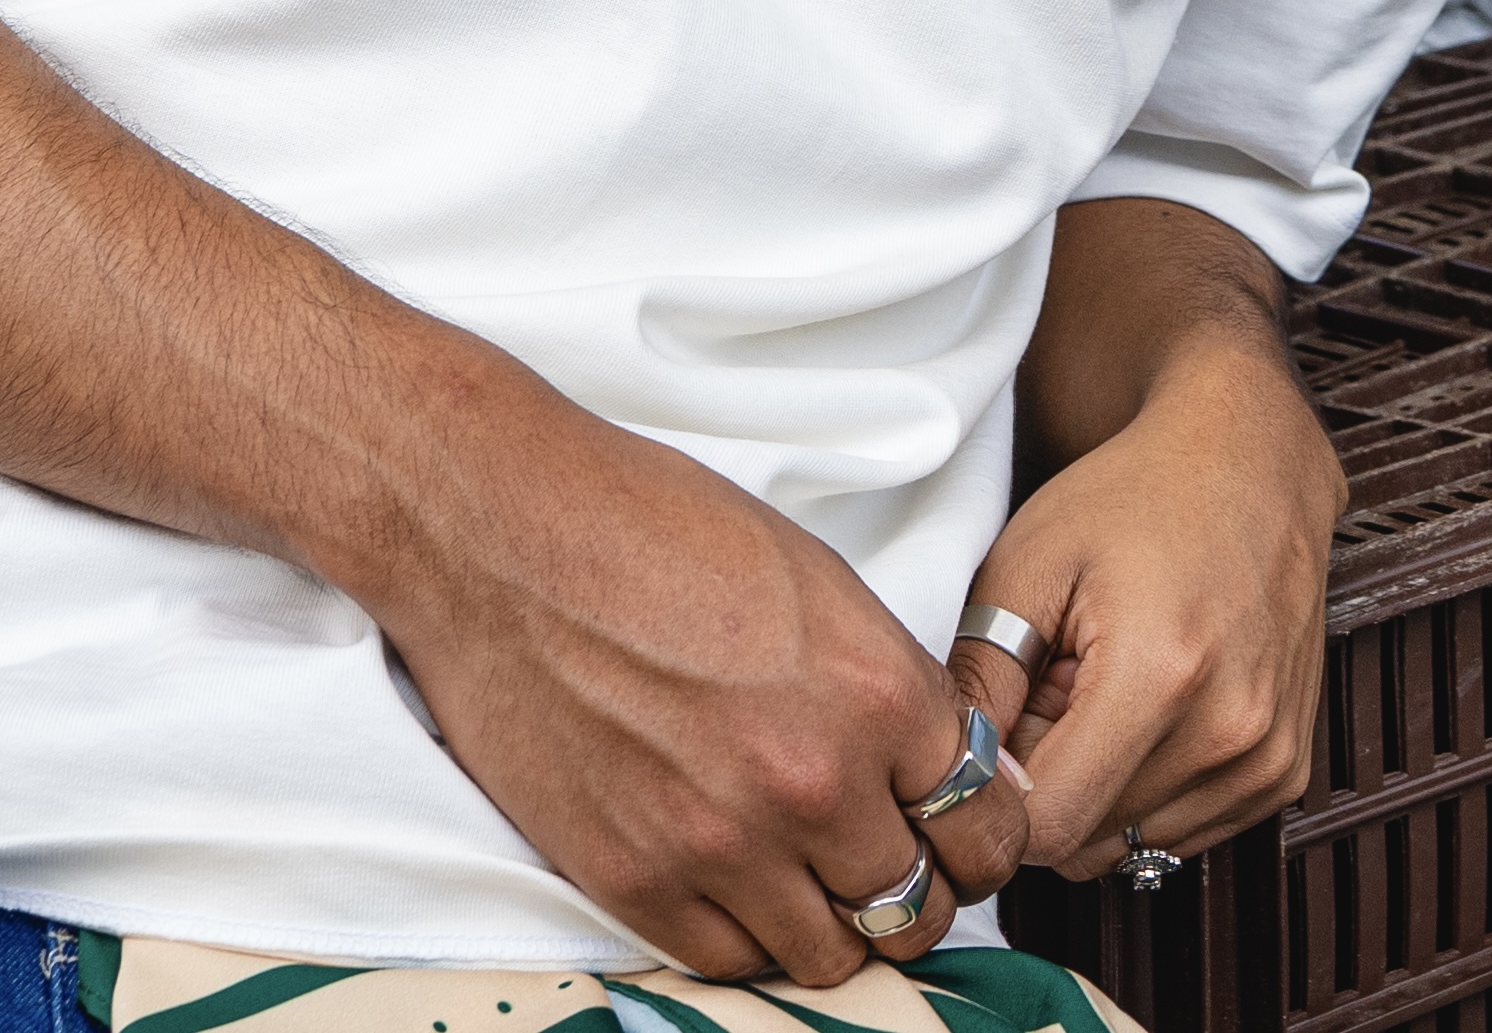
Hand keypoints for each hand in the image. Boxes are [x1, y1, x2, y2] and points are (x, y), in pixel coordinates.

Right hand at [352, 376, 1030, 983]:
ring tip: (806, 874)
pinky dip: (746, 936)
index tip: (959, 833)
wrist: (506, 533)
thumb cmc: (655, 526)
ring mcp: (722, 845)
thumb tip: (943, 765)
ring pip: (831, 957)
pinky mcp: (636, 883)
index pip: (986, 827)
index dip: (980, 836)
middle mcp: (813, 784)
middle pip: (918, 909)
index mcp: (875, 692)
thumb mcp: (814, 578)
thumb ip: (888, 684)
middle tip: (887, 860)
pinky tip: (737, 883)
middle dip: (916, 890)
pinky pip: (729, 964)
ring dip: (832, 923)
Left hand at [965, 290, 1341, 879]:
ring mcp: (1268, 758)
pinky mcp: (1286, 770)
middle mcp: (1230, 733)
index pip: (1051, 827)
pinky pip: (1187, 830)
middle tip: (1057, 688)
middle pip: (1093, 843)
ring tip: (1108, 686)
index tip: (1003, 725)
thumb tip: (956, 779)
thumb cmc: (1131, 497)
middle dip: (1054, 782)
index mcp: (1160, 677)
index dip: (1004, 792)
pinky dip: (1152, 785)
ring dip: (1104, 784)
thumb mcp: (1028, 562)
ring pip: (1137, 844)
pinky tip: (1153, 703)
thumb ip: (980, 679)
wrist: (1248, 460)